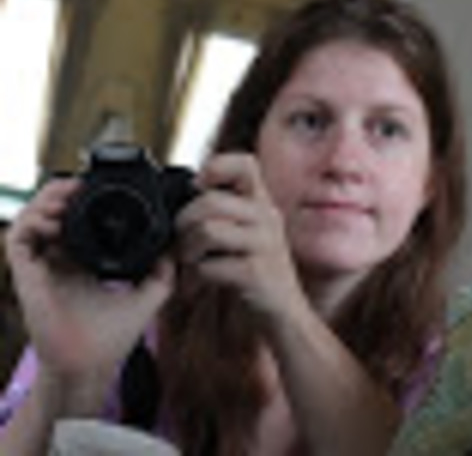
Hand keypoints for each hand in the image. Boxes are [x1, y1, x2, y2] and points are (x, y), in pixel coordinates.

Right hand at [4, 178, 173, 382]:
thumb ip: (163, 272)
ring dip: (46, 201)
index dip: (84, 202)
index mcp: (84, 263)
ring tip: (68, 194)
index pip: (77, 222)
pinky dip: (31, 222)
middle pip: (52, 214)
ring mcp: (42, 267)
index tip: (101, 189)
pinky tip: (54, 219)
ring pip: (32, 220)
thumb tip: (174, 247)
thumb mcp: (147, 296)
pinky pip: (18, 240)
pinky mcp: (27, 276)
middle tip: (82, 185)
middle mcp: (60, 261)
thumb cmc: (112, 337)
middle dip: (63, 193)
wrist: (90, 366)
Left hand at [174, 153, 306, 318]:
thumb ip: (224, 211)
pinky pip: (209, 265)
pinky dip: (195, 276)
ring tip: (188, 263)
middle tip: (180, 241)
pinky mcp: (256, 273)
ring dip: (187, 250)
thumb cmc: (255, 272)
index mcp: (262, 203)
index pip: (245, 164)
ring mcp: (265, 245)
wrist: (284, 314)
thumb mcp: (246, 233)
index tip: (197, 187)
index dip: (215, 167)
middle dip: (183, 222)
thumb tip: (185, 193)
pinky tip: (197, 283)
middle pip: (211, 201)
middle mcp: (268, 218)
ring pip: (207, 230)